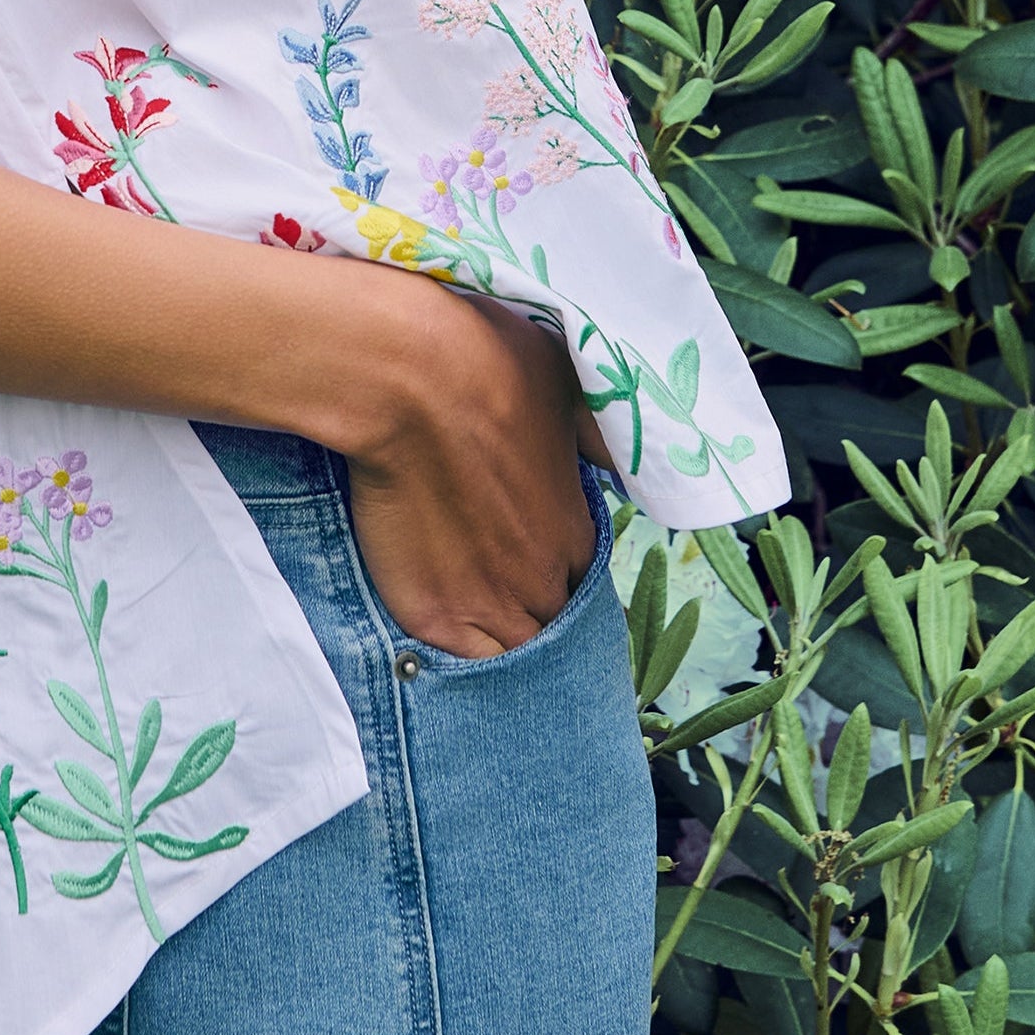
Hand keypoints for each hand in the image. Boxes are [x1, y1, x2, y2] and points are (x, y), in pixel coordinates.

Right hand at [341, 288, 609, 657]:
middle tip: (494, 592)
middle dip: (531, 613)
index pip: (582, 581)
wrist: (410, 380)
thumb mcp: (569, 387)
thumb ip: (593, 435)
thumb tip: (623, 453)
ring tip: (470, 625)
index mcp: (577, 530)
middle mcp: (544, 579)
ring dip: (501, 647)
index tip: (532, 561)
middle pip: (550, 625)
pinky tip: (446, 653)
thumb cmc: (491, 366)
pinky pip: (461, 667)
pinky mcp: (433, 616)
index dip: (557, 574)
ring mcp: (489, 603)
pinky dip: (459, 666)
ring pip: (513, 657)